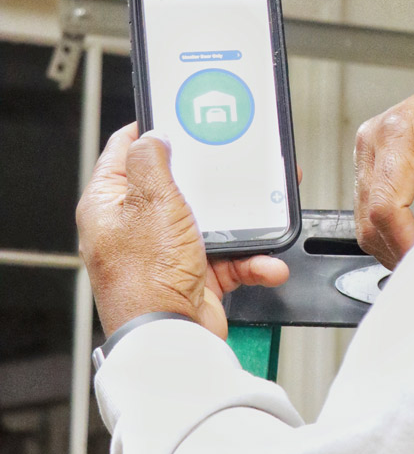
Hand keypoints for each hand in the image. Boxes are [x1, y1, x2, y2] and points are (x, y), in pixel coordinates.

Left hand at [77, 124, 289, 339]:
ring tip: (261, 214)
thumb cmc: (147, 278)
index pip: (124, 152)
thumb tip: (152, 135)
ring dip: (241, 223)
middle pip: (174, 185)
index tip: (175, 116)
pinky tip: (265, 260)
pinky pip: (229, 257)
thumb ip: (150, 159)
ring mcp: (165, 252)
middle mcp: (134, 228)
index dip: (149, 130)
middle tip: (228, 160)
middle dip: (207, 177)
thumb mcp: (150, 200)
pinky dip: (251, 259)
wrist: (173, 338)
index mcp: (108, 205)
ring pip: (209, 221)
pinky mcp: (194, 275)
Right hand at [353, 60, 413, 267]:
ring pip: (364, 221)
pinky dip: (392, 233)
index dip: (405, 244)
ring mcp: (369, 152)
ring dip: (393, 247)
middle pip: (368, 219)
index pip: (385, 206)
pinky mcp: (374, 164)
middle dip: (398, 252)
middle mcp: (374, 140)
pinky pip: (372, 210)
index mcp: (398, 132)